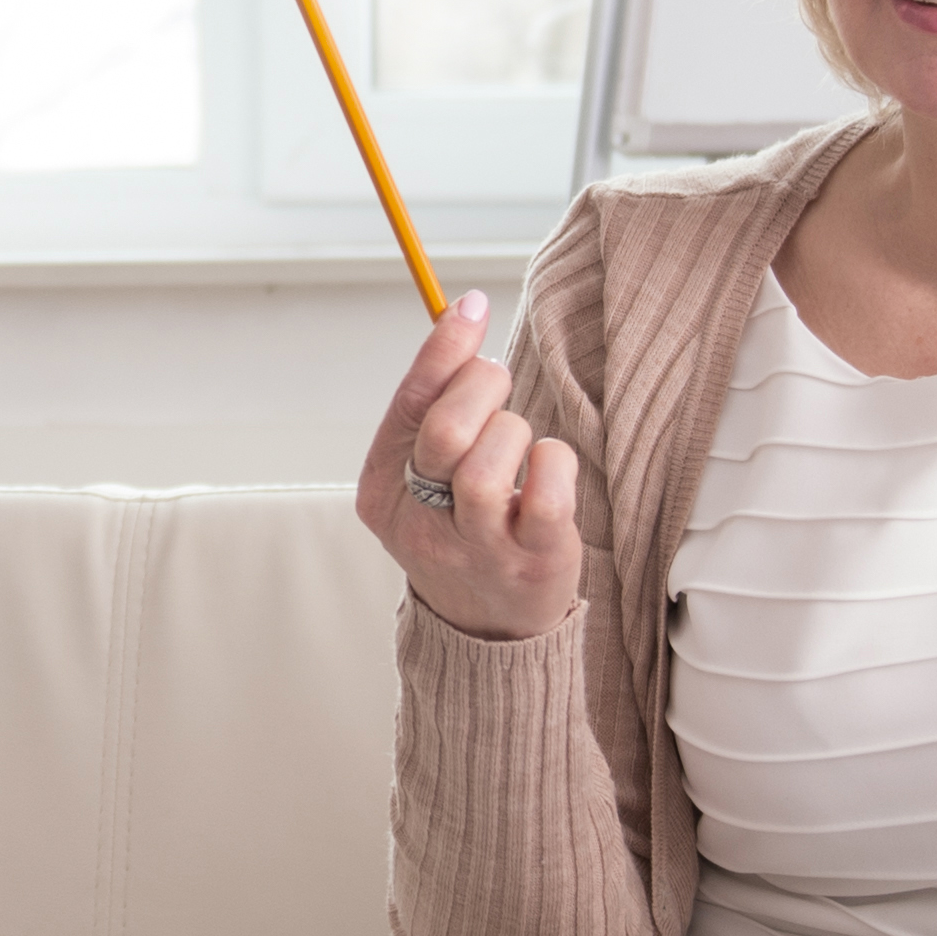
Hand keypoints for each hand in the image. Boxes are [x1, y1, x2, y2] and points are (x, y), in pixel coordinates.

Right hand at [358, 292, 581, 643]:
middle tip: (499, 394)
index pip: (408, 405)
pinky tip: (547, 470)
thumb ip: (435, 405)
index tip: (472, 305)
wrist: (491, 631)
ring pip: (490, 464)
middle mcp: (421, 523)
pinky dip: (554, 463)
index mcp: (382, 492)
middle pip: (446, 431)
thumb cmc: (464, 530)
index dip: (442, 349)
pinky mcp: (532, 560)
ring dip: (516, 434)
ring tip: (519, 451)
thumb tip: (461, 313)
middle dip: (484, 389)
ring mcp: (477, 547)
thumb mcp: (427, 474)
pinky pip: (545, 492)